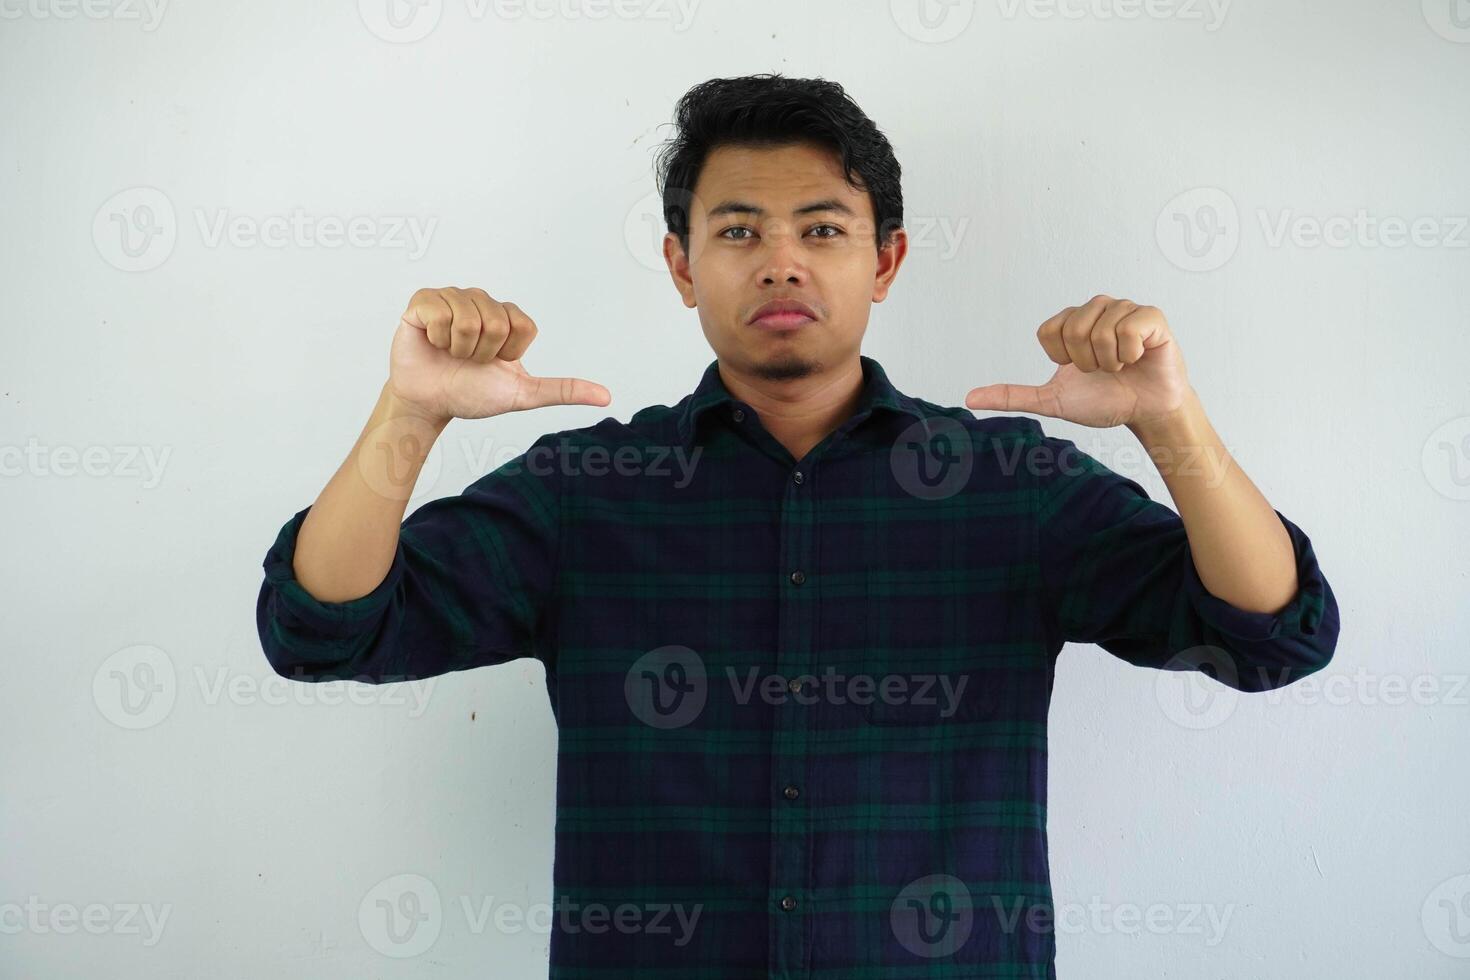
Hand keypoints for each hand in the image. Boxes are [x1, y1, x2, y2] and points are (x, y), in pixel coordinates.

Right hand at [387, 286, 610, 423]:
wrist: (429, 402)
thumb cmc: (472, 393)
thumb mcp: (524, 393)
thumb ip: (563, 390)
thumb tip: (606, 397)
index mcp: (506, 316)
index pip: (523, 325)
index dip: (508, 352)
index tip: (494, 363)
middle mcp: (481, 301)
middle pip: (496, 320)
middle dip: (482, 351)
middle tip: (468, 360)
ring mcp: (452, 297)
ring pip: (468, 317)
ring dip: (459, 347)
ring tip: (450, 352)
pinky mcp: (424, 301)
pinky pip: (439, 311)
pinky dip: (437, 337)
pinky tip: (432, 342)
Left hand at [965, 294, 1192, 428]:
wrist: (1145, 412)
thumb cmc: (1103, 401)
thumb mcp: (1051, 400)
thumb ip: (1012, 396)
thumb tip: (968, 399)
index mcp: (1071, 322)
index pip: (1048, 332)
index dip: (1062, 359)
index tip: (1079, 370)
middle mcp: (1096, 309)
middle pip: (1073, 329)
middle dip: (1087, 361)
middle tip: (1103, 370)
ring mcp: (1125, 309)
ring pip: (1101, 329)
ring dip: (1109, 360)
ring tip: (1122, 365)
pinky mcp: (1151, 316)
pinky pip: (1129, 327)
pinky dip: (1131, 353)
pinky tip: (1139, 357)